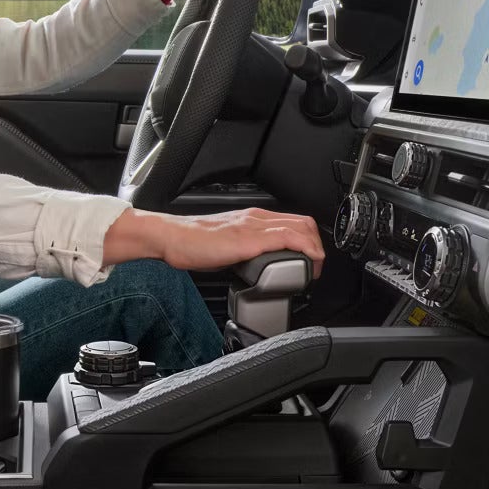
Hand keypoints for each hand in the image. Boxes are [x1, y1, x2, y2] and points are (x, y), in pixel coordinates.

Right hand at [103, 207, 325, 271]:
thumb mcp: (227, 245)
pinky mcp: (249, 239)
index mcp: (252, 218)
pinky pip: (288, 238)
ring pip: (301, 229)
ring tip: (313, 270)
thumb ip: (245, 252)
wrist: (171, 238)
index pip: (294, 221)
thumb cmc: (192, 243)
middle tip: (315, 268)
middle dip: (317, 246)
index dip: (309, 240)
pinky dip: (305, 250)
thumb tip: (257, 268)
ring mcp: (254, 227)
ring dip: (315, 250)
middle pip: (304, 223)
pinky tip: (306, 264)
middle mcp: (256, 218)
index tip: (310, 260)